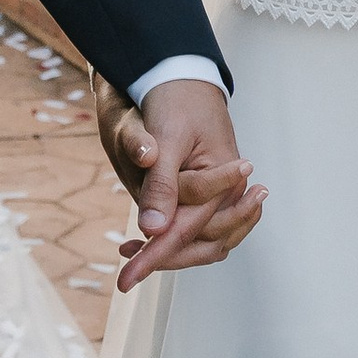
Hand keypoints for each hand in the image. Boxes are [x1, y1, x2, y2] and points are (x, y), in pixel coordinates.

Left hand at [94, 75, 263, 289]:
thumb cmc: (176, 102)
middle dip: (165, 259)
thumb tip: (151, 229)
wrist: (184, 77)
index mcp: (226, 179)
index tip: (126, 279)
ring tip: (130, 252)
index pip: (189, 229)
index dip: (155, 256)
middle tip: (127, 272)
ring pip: (204, 242)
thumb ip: (161, 183)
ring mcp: (223, 194)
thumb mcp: (165, 138)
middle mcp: (231, 192)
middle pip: (203, 244)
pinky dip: (175, 238)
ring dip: (171, 252)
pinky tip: (143, 237)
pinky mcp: (211, 193)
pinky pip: (200, 227)